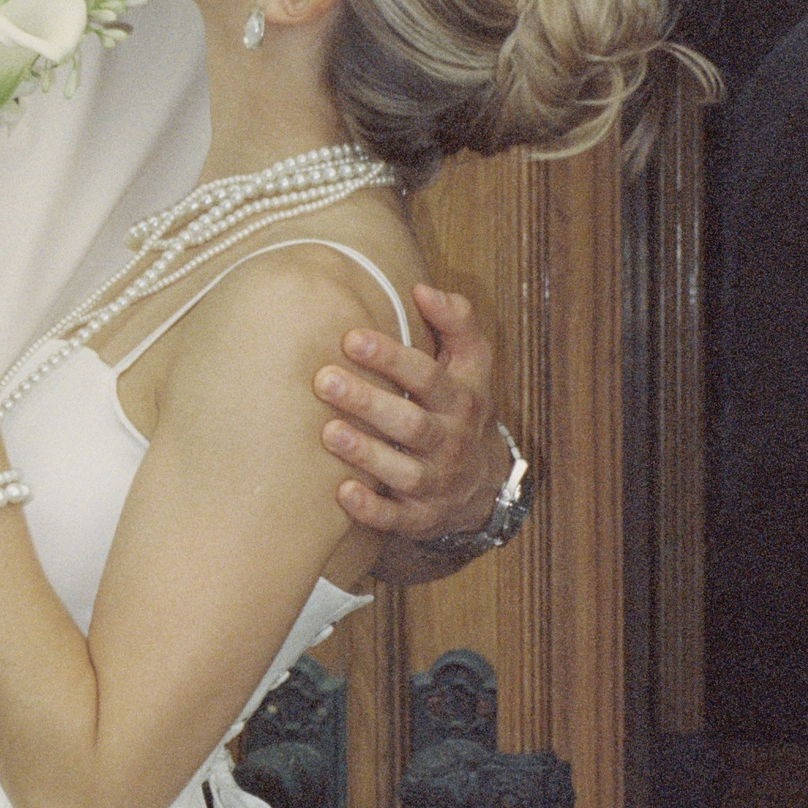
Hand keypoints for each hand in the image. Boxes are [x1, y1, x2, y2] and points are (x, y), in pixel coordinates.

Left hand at [314, 283, 508, 539]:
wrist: (484, 483)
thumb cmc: (462, 407)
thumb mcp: (472, 363)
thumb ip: (455, 321)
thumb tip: (421, 288)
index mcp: (461, 400)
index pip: (428, 377)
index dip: (392, 358)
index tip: (352, 338)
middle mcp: (451, 442)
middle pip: (412, 423)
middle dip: (369, 402)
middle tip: (324, 380)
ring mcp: (437, 484)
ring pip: (403, 472)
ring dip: (366, 453)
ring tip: (327, 432)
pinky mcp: (420, 518)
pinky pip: (396, 518)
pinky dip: (372, 509)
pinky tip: (341, 491)